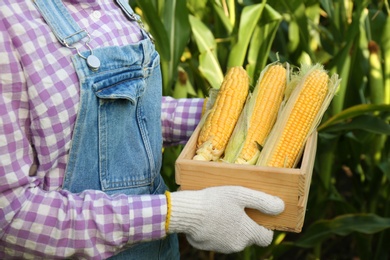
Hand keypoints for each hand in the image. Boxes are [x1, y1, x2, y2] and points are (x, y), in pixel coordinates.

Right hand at [167, 186, 284, 252]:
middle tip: (236, 207)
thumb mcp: (241, 195)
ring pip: (233, 238)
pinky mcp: (208, 246)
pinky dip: (217, 230)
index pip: (266, 238)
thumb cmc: (215, 201)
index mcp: (248, 233)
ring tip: (220, 210)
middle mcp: (237, 245)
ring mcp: (222, 248)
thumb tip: (281, 206)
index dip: (265, 227)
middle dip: (245, 224)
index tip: (257, 215)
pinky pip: (218, 239)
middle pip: (249, 237)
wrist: (187, 212)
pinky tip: (209, 217)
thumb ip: (263, 201)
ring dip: (231, 227)